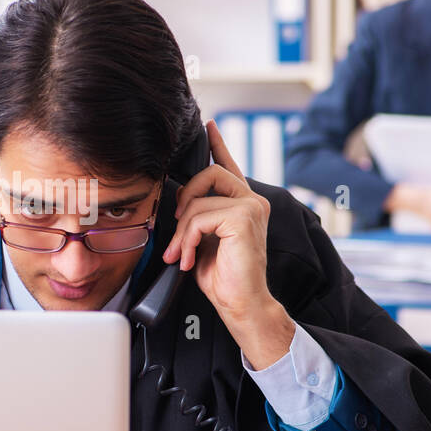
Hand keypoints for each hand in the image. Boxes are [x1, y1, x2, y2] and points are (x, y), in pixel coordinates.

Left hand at [162, 120, 294, 368]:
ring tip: (180, 255)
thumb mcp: (203, 240)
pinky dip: (186, 239)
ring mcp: (251, 207)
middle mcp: (252, 201)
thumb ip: (197, 216)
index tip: (208, 126)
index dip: (217, 144)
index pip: (229, 166)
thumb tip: (178, 202)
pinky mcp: (244, 218)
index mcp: (244, 204)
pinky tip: (188, 258)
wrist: (241, 304)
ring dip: (181, 231)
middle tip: (177, 227)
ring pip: (198, 200)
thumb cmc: (224, 278)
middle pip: (208, 172)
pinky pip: (199, 217)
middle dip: (184, 198)